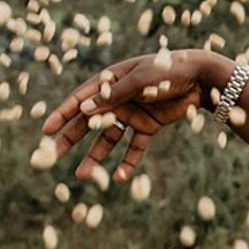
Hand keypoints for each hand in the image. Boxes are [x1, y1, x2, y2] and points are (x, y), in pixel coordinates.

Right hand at [37, 49, 236, 182]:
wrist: (202, 77)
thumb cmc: (168, 70)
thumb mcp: (139, 80)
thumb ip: (113, 95)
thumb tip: (83, 109)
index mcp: (109, 80)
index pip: (80, 99)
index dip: (62, 114)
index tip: (46, 131)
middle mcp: (117, 98)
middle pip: (88, 121)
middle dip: (70, 138)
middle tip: (53, 155)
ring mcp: (132, 113)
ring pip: (108, 139)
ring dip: (95, 157)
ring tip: (82, 176)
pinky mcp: (149, 126)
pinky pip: (134, 147)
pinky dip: (127, 162)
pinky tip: (118, 178)